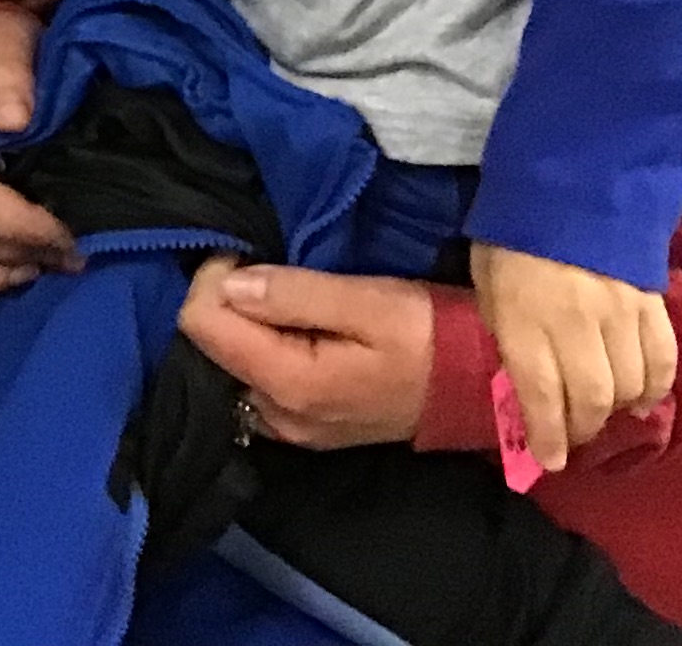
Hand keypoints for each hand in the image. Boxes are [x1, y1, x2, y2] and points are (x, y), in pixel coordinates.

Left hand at [178, 260, 438, 448]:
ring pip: (231, 363)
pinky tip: (291, 324)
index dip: (213, 279)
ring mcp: (290, 428)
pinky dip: (261, 346)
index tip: (246, 253)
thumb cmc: (428, 337)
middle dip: (226, 300)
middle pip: (211, 346)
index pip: (202, 326)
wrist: (479, 389)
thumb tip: (227, 283)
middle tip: (269, 268)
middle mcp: (277, 417)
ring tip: (284, 294)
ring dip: (244, 324)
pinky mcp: (304, 425)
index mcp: (289, 385)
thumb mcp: (368, 302)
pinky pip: (256, 379)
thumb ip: (294, 294)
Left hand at [468, 242, 676, 473]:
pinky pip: (663, 358)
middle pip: (592, 397)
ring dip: (618, 410)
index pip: (541, 393)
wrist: (569, 181)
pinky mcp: (652, 301)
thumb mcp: (488, 281)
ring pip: (630, 385)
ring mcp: (619, 311)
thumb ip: (505, 329)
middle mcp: (575, 320)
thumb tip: (523, 381)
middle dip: (583, 428)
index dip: (548, 436)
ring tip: (605, 413)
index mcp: (525, 316)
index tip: (549, 459)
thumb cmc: (514, 235)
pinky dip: (655, 387)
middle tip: (575, 435)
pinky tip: (642, 396)